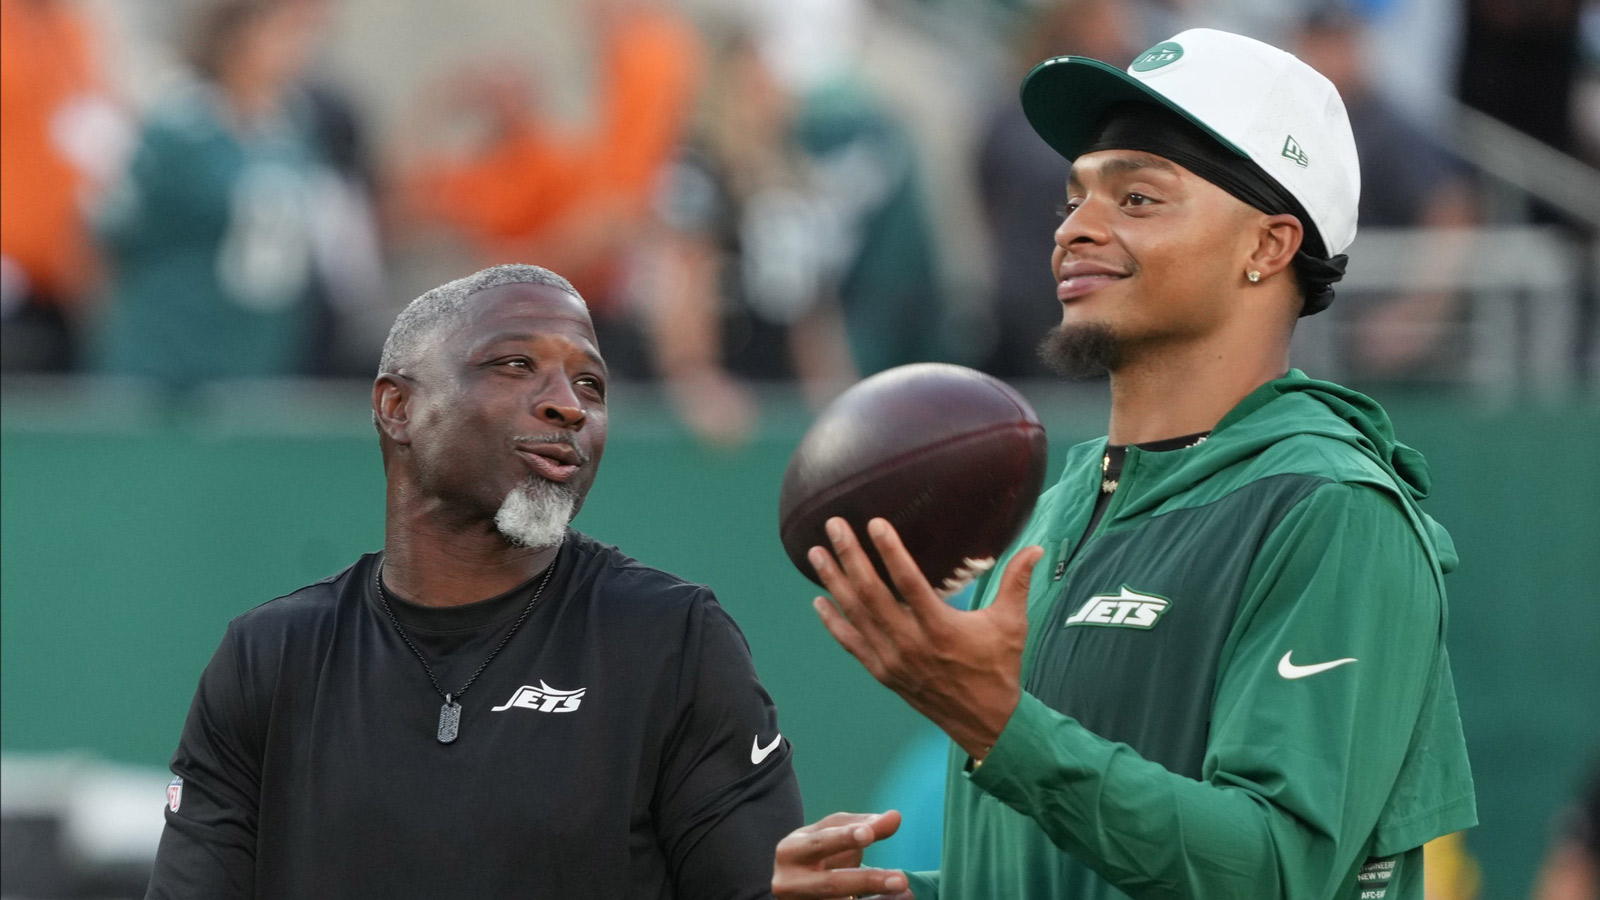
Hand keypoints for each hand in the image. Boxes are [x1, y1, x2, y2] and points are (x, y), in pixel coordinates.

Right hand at [772, 810, 911, 899]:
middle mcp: (790, 883)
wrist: (794, 885)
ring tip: (905, 890)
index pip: (820, 843)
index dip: (844, 837)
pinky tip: (899, 899)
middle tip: (901, 879)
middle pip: (831, 884)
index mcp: (790, 851)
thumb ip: (864, 824)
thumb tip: (895, 817)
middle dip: (866, 880)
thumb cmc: (817, 853)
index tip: (869, 834)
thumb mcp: (832, 834)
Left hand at [809, 517, 1044, 758]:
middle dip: (850, 557)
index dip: (890, 551)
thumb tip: (1036, 548)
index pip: (908, 582)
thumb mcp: (1012, 624)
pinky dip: (833, 622)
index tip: (874, 523)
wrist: (986, 722)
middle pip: (871, 594)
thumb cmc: (999, 668)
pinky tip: (819, 601)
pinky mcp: (883, 673)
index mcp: (941, 628)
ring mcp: (893, 660)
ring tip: (815, 554)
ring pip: (855, 615)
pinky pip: (851, 644)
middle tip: (833, 525)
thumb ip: (1017, 582)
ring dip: (833, 582)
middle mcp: (910, 643)